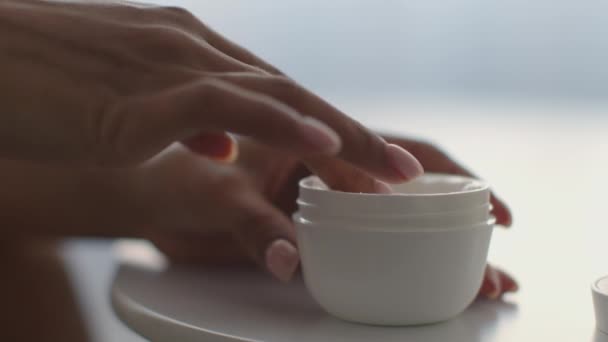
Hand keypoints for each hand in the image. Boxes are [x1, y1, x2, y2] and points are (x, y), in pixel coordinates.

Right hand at [0, 0, 421, 191]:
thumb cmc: (45, 87)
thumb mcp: (130, 106)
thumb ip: (183, 121)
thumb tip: (223, 146)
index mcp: (190, 51)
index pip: (277, 91)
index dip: (329, 126)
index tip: (369, 160)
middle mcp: (190, 50)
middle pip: (293, 93)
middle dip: (354, 135)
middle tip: (404, 170)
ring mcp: (166, 68)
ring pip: (274, 98)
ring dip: (339, 134)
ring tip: (390, 170)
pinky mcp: (136, 99)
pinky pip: (222, 107)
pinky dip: (277, 123)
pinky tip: (320, 142)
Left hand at [151, 136, 517, 298]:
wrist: (150, 187)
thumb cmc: (178, 181)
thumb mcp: (216, 200)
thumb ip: (254, 225)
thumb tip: (292, 261)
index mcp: (312, 137)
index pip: (395, 151)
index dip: (449, 180)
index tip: (492, 209)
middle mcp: (330, 159)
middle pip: (411, 184)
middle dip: (459, 220)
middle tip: (496, 256)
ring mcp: (326, 187)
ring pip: (396, 208)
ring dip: (437, 239)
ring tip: (476, 274)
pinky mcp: (316, 211)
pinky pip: (367, 225)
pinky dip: (399, 248)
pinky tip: (421, 267)